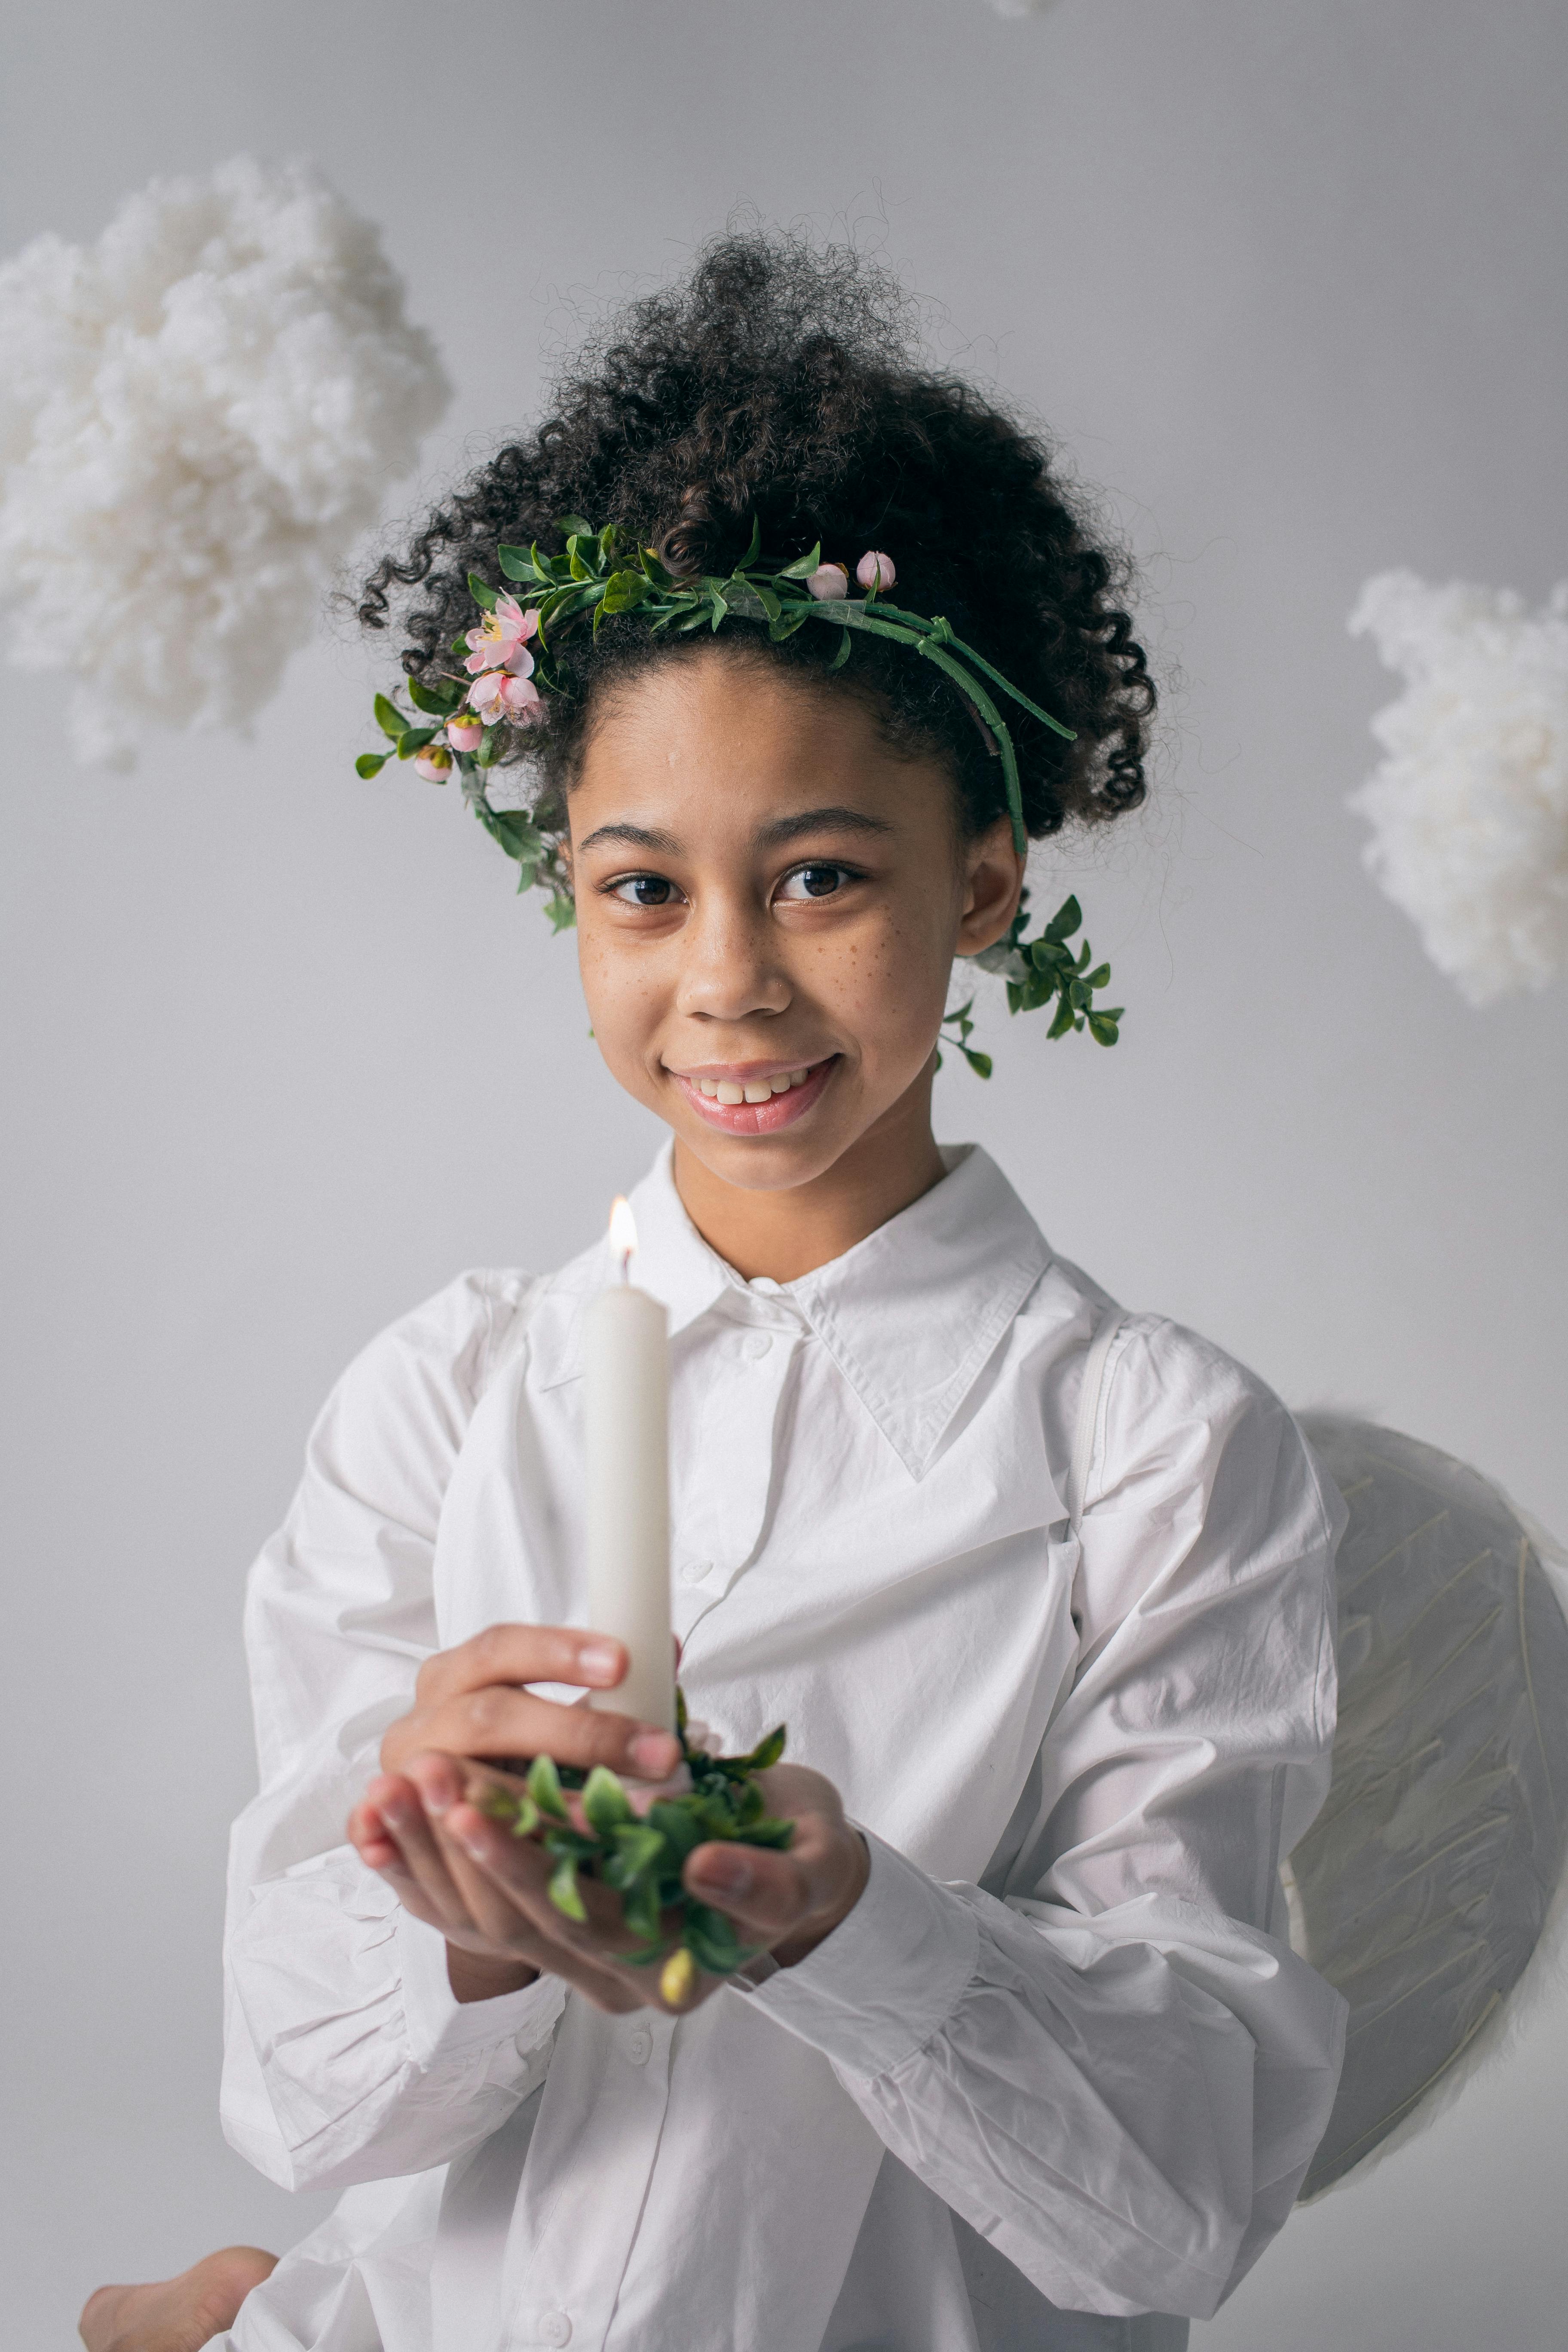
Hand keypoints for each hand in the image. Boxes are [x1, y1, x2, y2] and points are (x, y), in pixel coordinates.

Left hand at [348, 1627, 867, 2012]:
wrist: (799, 1862)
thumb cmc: (805, 1857)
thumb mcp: (807, 1869)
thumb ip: (761, 1884)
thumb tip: (701, 1869)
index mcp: (670, 1971)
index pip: (580, 1922)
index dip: (524, 1866)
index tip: (475, 1810)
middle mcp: (613, 1973)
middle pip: (522, 1919)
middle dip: (464, 1848)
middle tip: (422, 1775)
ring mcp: (582, 1948)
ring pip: (490, 1913)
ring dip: (436, 1850)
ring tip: (392, 1781)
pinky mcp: (560, 1913)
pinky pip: (478, 1905)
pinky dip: (426, 1867)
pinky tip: (379, 1822)